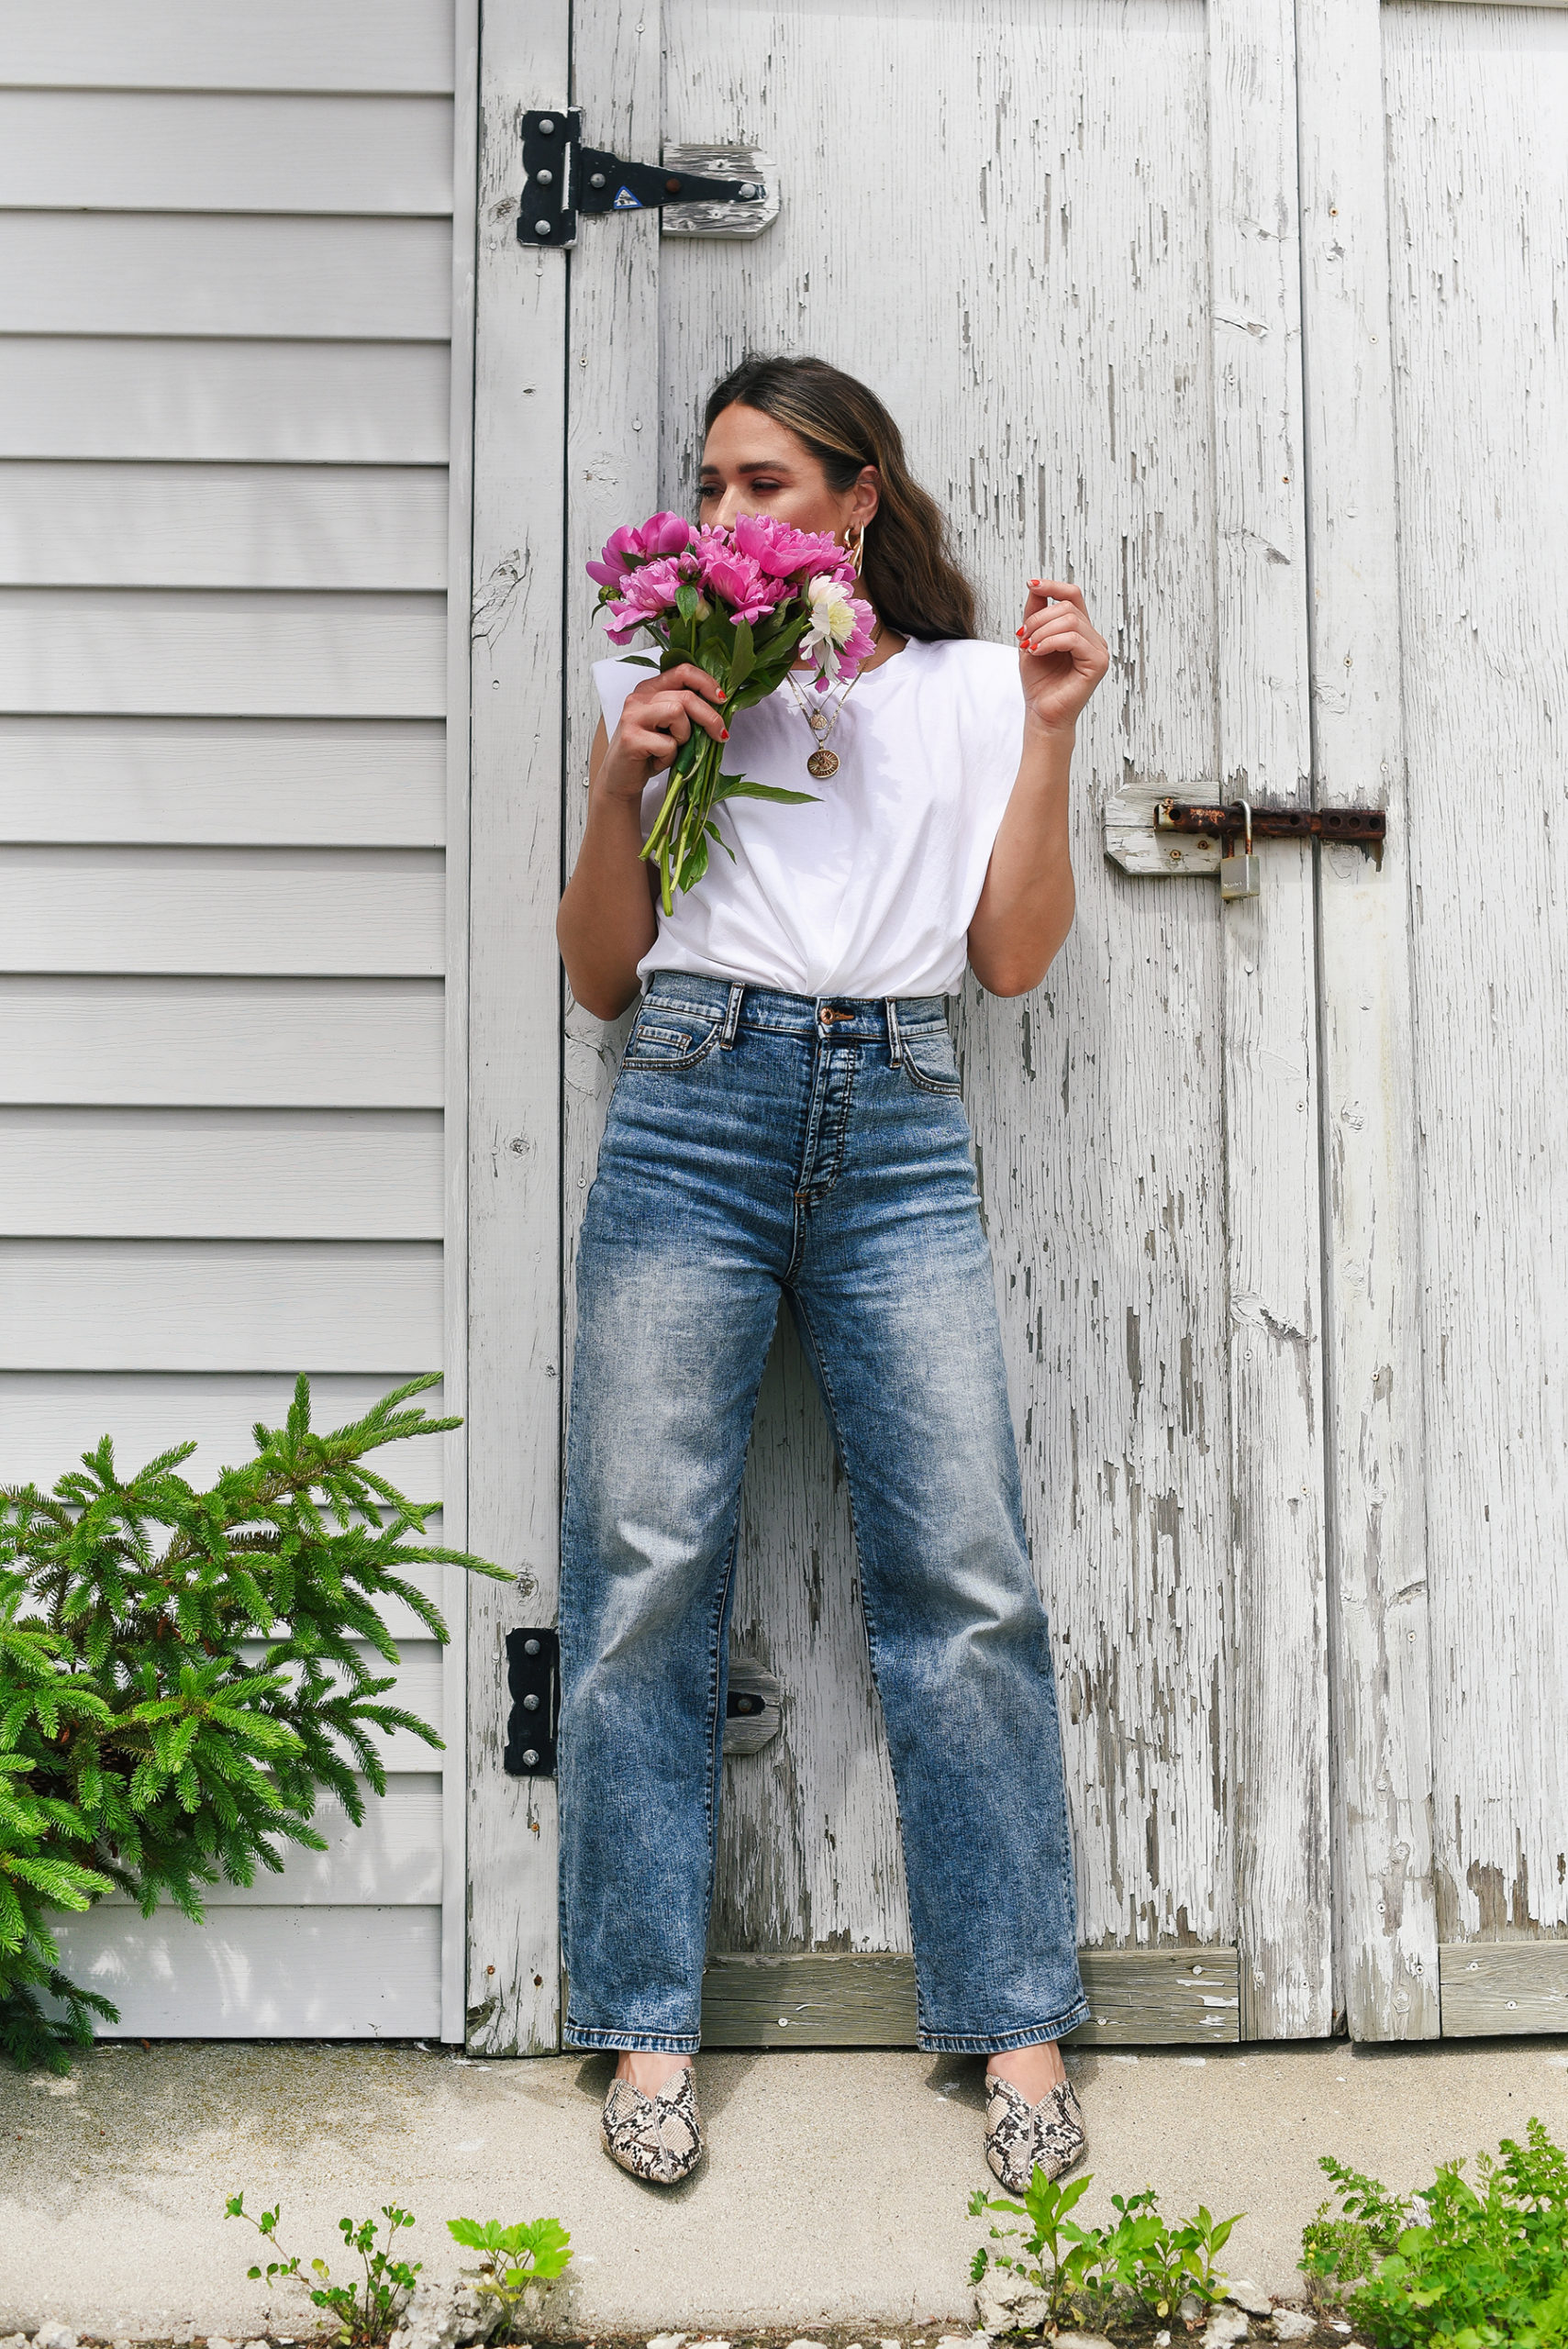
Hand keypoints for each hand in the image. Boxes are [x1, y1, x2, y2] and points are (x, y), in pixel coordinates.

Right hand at [597, 662, 728, 800]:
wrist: (620, 777)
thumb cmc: (648, 752)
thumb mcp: (669, 725)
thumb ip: (686, 711)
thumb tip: (719, 708)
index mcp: (650, 689)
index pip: (683, 671)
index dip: (706, 682)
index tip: (721, 699)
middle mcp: (639, 698)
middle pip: (686, 696)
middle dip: (709, 717)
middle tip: (720, 734)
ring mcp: (633, 717)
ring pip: (677, 712)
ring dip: (684, 736)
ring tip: (673, 747)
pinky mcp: (631, 739)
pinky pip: (667, 743)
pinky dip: (670, 757)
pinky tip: (659, 760)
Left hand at [1016, 579, 1108, 736]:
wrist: (1041, 713)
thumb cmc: (1038, 682)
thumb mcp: (1031, 640)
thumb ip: (1035, 614)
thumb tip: (1035, 585)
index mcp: (1079, 630)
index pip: (1072, 595)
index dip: (1053, 586)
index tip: (1031, 584)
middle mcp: (1092, 637)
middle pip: (1067, 607)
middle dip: (1038, 619)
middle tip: (1023, 638)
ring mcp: (1099, 649)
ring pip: (1069, 621)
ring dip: (1042, 632)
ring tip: (1030, 649)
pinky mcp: (1098, 663)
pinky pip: (1074, 639)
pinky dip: (1050, 642)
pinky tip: (1038, 653)